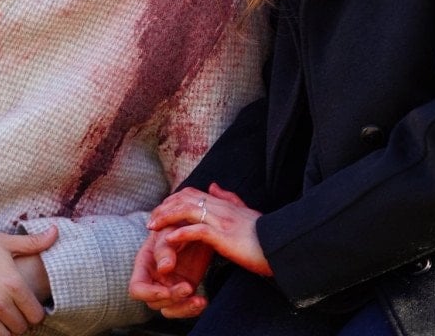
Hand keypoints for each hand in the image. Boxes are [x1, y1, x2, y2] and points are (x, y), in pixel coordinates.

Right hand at [0, 225, 57, 335]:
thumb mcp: (4, 241)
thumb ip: (32, 242)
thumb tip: (56, 233)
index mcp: (12, 284)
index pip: (36, 315)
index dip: (36, 314)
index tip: (30, 309)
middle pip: (20, 328)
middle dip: (20, 323)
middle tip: (15, 315)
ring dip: (5, 332)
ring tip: (1, 321)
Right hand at [128, 224, 212, 318]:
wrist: (195, 225)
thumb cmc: (176, 224)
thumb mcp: (168, 231)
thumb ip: (164, 248)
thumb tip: (164, 269)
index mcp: (144, 266)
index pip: (136, 289)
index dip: (148, 293)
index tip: (166, 291)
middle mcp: (154, 280)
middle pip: (155, 302)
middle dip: (172, 298)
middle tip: (188, 287)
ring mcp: (169, 286)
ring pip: (170, 309)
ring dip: (184, 308)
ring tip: (200, 301)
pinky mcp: (184, 289)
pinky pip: (185, 307)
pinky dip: (193, 308)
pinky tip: (203, 301)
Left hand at [147, 183, 271, 277]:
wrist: (283, 248)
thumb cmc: (265, 237)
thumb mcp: (246, 213)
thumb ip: (229, 198)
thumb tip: (213, 185)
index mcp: (225, 204)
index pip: (192, 193)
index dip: (173, 200)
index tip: (161, 211)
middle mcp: (222, 208)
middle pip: (185, 198)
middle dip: (165, 207)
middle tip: (151, 220)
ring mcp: (223, 221)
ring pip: (187, 211)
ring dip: (167, 218)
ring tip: (152, 227)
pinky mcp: (224, 237)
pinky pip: (198, 231)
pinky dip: (181, 233)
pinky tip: (168, 239)